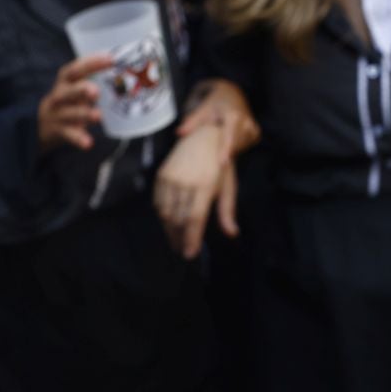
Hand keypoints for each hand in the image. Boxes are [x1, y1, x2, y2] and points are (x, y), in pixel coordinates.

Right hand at [38, 54, 113, 151]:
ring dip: (84, 114)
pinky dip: (78, 138)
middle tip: (96, 91)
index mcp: (66, 81)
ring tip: (98, 116)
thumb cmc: (70, 100)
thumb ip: (95, 80)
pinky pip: (69, 134)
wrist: (43, 123)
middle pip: (68, 91)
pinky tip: (88, 143)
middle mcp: (59, 95)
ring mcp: (58, 114)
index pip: (75, 69)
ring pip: (70, 113)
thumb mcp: (77, 87)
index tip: (111, 59)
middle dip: (81, 90)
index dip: (91, 63)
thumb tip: (133, 74)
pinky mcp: (58, 130)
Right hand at [155, 126, 237, 257]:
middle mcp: (185, 182)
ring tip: (176, 240)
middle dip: (180, 238)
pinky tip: (170, 223)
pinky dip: (163, 216)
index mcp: (204, 185)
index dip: (191, 239)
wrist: (204, 137)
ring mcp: (170, 178)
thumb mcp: (228, 187)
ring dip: (170, 231)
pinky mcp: (161, 175)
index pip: (194, 219)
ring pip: (166, 214)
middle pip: (178, 220)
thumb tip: (232, 233)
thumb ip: (227, 211)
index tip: (190, 254)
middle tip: (183, 250)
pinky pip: (158, 202)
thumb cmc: (220, 165)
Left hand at [178, 80, 259, 152]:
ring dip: (230, 148)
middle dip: (223, 151)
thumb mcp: (203, 109)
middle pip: (234, 145)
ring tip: (220, 142)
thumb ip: (192, 122)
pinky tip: (228, 141)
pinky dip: (236, 146)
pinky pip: (244, 146)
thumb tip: (179, 133)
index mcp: (234, 115)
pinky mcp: (255, 134)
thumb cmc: (216, 102)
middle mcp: (246, 122)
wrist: (232, 94)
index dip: (226, 150)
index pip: (230, 136)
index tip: (223, 164)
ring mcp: (253, 128)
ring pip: (240, 147)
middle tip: (212, 152)